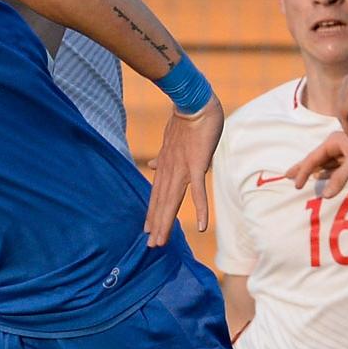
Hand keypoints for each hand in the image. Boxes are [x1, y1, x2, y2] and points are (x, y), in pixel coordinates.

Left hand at [145, 100, 219, 246]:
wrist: (192, 103)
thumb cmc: (185, 121)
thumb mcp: (169, 142)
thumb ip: (161, 157)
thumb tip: (150, 164)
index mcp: (165, 166)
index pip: (157, 194)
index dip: (152, 212)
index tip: (148, 230)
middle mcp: (169, 170)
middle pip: (161, 202)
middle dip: (157, 224)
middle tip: (152, 246)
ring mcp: (182, 168)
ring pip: (173, 201)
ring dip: (167, 222)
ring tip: (162, 241)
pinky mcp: (197, 165)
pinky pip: (198, 191)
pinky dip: (199, 209)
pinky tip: (199, 227)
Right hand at [290, 125, 347, 202]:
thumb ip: (339, 178)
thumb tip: (324, 195)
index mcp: (334, 141)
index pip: (313, 158)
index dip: (303, 171)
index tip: (295, 185)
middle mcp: (337, 147)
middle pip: (315, 160)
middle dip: (302, 168)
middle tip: (286, 176)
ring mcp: (345, 156)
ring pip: (325, 166)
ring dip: (314, 172)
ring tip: (300, 179)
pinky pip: (335, 171)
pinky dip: (327, 176)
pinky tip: (321, 179)